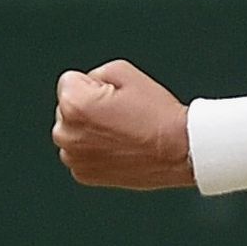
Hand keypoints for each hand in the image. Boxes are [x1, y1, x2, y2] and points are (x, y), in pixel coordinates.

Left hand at [52, 61, 191, 189]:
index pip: (70, 81)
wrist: (180, 150)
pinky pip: (81, 153)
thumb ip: (94, 73)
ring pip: (73, 132)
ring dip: (89, 130)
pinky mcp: (84, 175)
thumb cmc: (156, 112)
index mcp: (73, 104)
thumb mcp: (124, 71)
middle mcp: (66, 133)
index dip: (96, 85)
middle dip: (88, 107)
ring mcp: (74, 158)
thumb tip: (85, 88)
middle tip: (121, 116)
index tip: (117, 98)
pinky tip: (119, 149)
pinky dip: (95, 151)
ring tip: (121, 133)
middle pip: (68, 108)